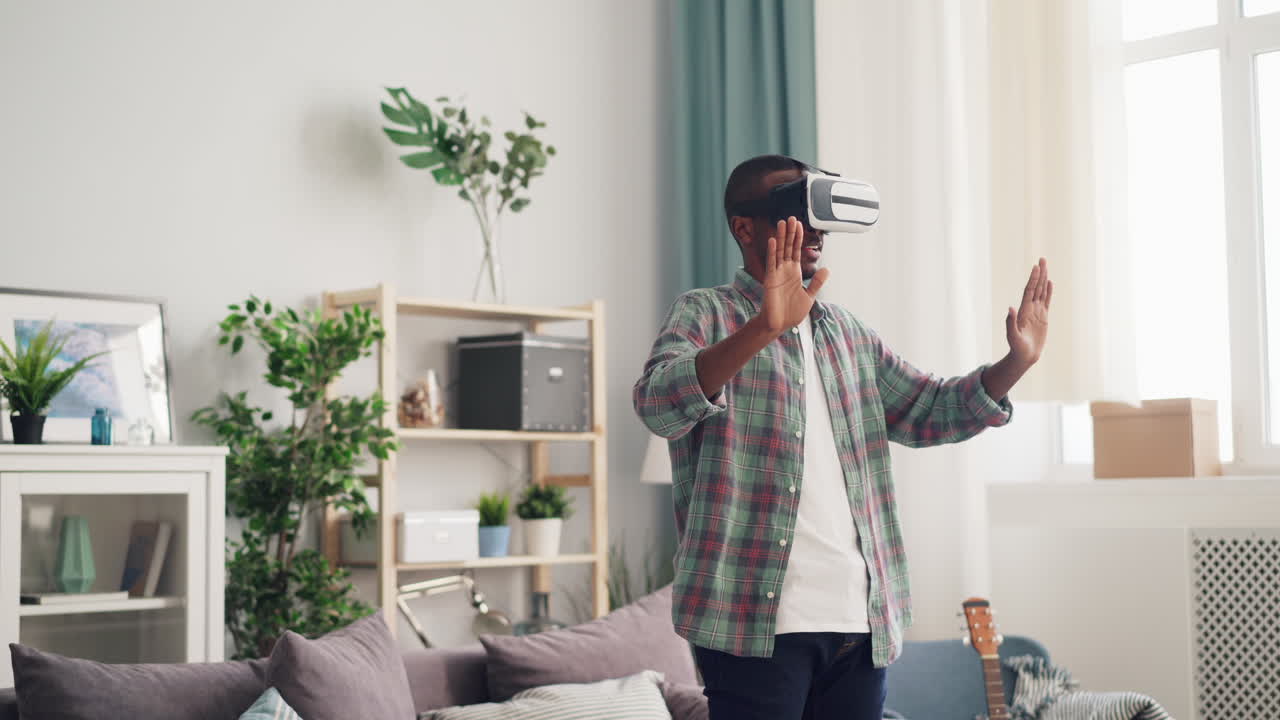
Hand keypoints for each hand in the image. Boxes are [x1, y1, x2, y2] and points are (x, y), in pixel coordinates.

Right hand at [759, 217, 828, 333]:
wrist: (779, 325)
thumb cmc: (792, 312)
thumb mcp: (810, 296)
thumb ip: (817, 282)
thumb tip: (827, 269)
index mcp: (794, 273)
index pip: (796, 251)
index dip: (798, 238)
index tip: (799, 224)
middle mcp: (785, 270)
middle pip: (788, 247)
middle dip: (790, 232)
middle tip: (791, 218)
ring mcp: (777, 274)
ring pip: (779, 251)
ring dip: (781, 237)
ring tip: (782, 223)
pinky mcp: (770, 280)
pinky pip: (771, 263)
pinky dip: (772, 251)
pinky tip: (774, 240)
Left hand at [1006, 258, 1051, 367]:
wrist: (1024, 356)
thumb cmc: (1017, 347)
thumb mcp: (1012, 336)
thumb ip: (1010, 322)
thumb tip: (1010, 307)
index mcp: (1023, 310)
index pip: (1029, 290)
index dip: (1032, 279)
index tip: (1035, 267)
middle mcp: (1030, 308)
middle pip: (1035, 287)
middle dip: (1039, 273)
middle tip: (1042, 259)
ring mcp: (1037, 312)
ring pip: (1041, 291)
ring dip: (1044, 279)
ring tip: (1046, 266)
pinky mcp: (1043, 317)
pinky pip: (1047, 301)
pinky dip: (1049, 292)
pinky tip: (1050, 283)